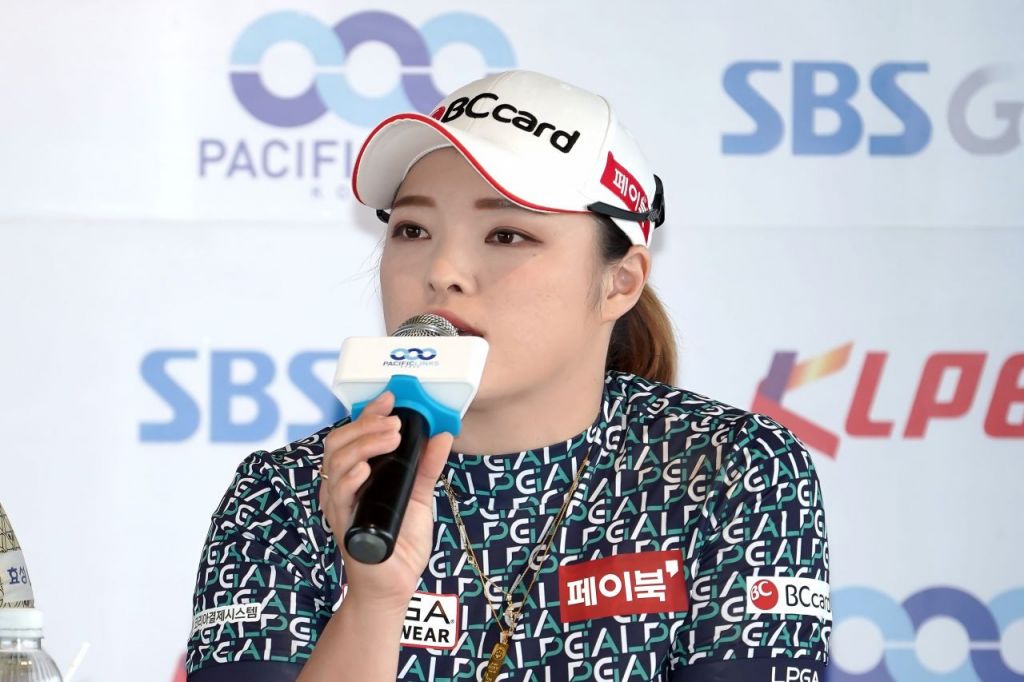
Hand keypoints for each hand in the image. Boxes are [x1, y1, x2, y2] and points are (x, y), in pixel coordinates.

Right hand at [318, 391, 453, 609]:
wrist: (394, 585)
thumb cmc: (401, 542)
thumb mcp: (419, 496)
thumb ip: (427, 467)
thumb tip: (442, 435)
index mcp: (356, 475)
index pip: (354, 434)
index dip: (368, 413)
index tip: (390, 398)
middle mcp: (342, 487)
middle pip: (339, 442)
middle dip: (366, 425)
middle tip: (396, 422)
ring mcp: (340, 506)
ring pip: (336, 463)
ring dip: (363, 444)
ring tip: (390, 436)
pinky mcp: (343, 526)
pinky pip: (338, 496)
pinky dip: (349, 478)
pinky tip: (364, 468)